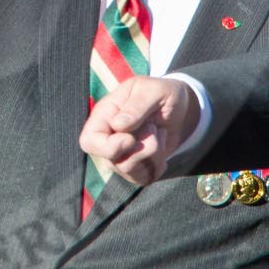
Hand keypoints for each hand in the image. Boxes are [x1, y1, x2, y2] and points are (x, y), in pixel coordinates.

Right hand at [76, 76, 198, 187]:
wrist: (180, 108)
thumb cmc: (161, 94)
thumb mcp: (153, 90)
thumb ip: (136, 106)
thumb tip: (117, 125)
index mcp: (104, 115)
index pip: (89, 142)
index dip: (108, 146)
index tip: (131, 138)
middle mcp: (109, 138)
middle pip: (112, 162)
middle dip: (140, 150)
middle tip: (154, 128)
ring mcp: (122, 155)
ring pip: (130, 171)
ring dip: (153, 153)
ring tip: (160, 132)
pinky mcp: (137, 167)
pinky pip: (144, 178)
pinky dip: (158, 165)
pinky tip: (162, 145)